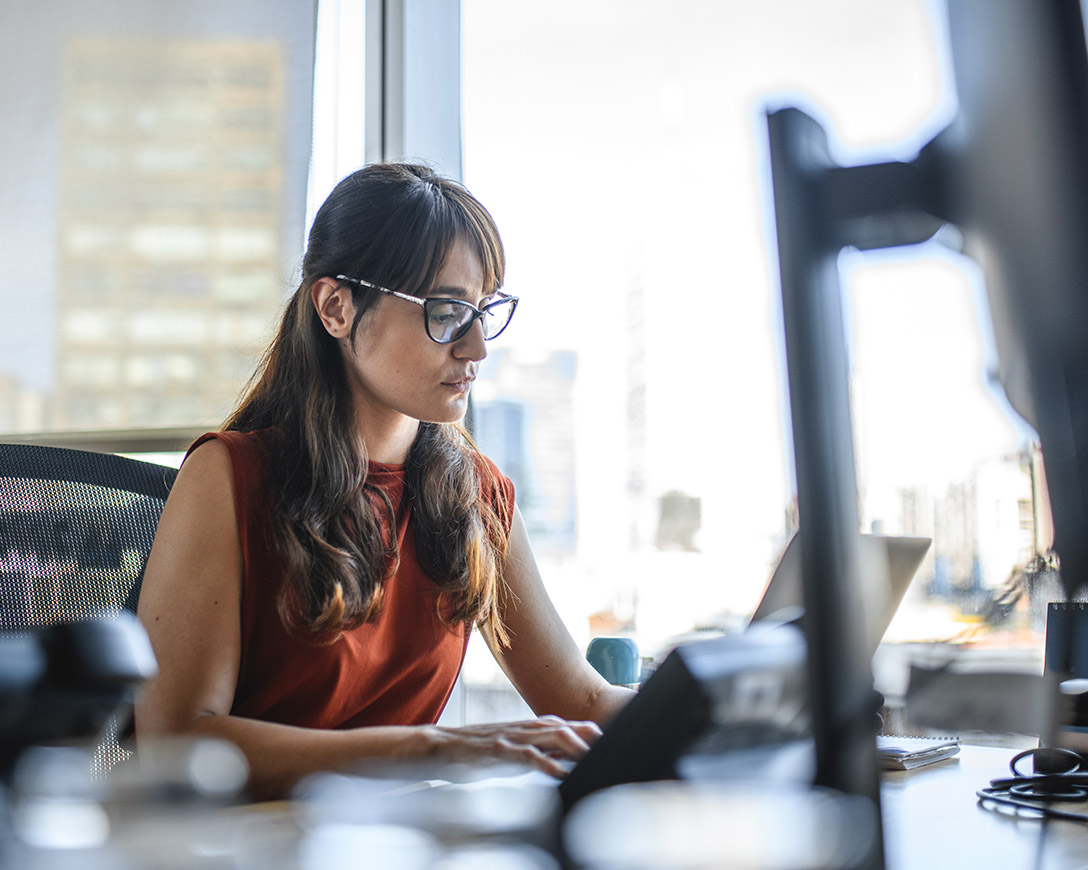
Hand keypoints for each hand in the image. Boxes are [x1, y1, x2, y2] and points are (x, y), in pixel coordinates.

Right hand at [431, 715, 601, 777]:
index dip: (588, 732)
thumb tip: (565, 762)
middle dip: (589, 735)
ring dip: (575, 745)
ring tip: (593, 756)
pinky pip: (528, 755)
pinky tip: (561, 773)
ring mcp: (513, 736)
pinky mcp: (500, 749)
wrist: (442, 746)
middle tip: (611, 745)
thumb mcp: (514, 753)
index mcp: (529, 729)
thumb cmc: (479, 753)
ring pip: (550, 735)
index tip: (609, 740)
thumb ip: (539, 755)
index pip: (566, 726)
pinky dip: (547, 764)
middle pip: (565, 726)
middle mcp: (525, 728)